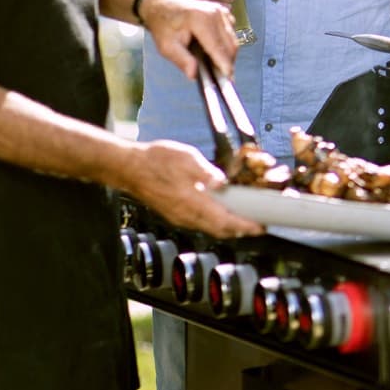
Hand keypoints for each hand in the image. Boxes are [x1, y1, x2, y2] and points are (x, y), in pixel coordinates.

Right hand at [127, 140, 262, 236]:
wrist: (128, 167)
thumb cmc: (155, 160)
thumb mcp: (186, 158)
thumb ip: (207, 172)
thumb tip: (223, 182)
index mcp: (192, 202)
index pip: (225, 221)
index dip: (245, 226)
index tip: (260, 227)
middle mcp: (186, 215)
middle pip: (219, 230)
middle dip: (240, 230)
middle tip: (257, 225)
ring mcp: (179, 217)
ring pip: (209, 229)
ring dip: (227, 228)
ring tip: (242, 220)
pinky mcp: (174, 214)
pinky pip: (198, 224)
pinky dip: (214, 222)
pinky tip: (219, 213)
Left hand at [138, 0, 237, 81]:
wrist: (162, 4)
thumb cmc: (163, 25)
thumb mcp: (166, 46)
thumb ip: (181, 60)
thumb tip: (194, 75)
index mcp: (201, 20)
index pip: (218, 47)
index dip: (225, 65)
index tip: (229, 80)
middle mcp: (215, 13)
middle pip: (231, 44)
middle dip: (228, 62)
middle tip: (221, 77)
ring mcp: (221, 11)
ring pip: (233, 39)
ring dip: (228, 54)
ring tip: (217, 65)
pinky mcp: (223, 12)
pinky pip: (232, 33)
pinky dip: (227, 44)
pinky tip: (215, 50)